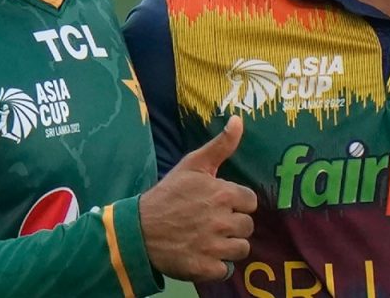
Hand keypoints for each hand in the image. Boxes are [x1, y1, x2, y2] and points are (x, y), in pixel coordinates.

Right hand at [140, 115, 256, 281]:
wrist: (138, 229)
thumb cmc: (168, 194)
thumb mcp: (192, 164)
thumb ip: (220, 145)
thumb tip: (239, 120)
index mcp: (223, 194)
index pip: (251, 202)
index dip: (237, 203)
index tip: (221, 204)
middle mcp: (223, 221)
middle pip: (248, 227)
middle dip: (234, 225)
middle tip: (213, 222)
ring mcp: (214, 246)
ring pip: (241, 249)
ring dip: (228, 246)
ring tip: (211, 239)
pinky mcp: (205, 268)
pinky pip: (225, 270)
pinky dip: (217, 265)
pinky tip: (204, 254)